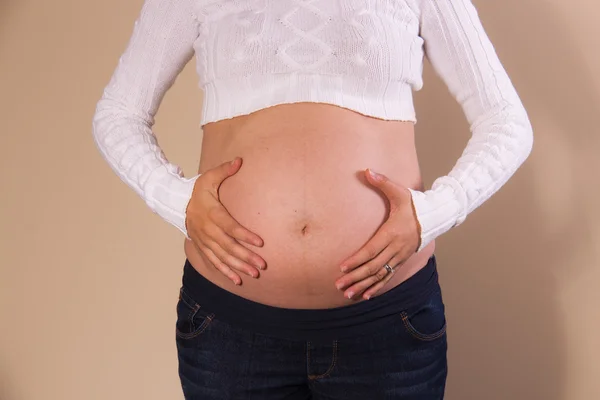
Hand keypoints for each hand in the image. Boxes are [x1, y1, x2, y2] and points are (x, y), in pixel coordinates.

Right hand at [185, 157, 265, 285]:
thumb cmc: (198, 190)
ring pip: (223, 257)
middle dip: (246, 256)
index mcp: (212, 214)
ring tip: (254, 273)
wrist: (177, 205)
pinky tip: (238, 280)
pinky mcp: (203, 247)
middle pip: (229, 246)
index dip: (244, 235)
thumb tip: (239, 160)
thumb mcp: (209, 177)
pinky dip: (226, 272)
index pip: (230, 227)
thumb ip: (224, 170)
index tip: (260, 242)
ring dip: (239, 267)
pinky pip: (214, 262)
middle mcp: (208, 230)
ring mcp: (205, 241)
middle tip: (262, 264)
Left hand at [334, 169, 421, 299]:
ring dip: (363, 285)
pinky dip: (377, 287)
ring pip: (379, 275)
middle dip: (354, 277)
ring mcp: (400, 256)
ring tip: (347, 294)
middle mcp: (396, 248)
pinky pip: (388, 276)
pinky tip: (365, 295)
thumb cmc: (414, 203)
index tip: (342, 267)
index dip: (356, 260)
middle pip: (373, 266)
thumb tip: (367, 170)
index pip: (371, 250)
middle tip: (338, 285)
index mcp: (392, 232)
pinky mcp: (402, 260)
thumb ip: (382, 182)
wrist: (436, 216)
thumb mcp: (399, 191)